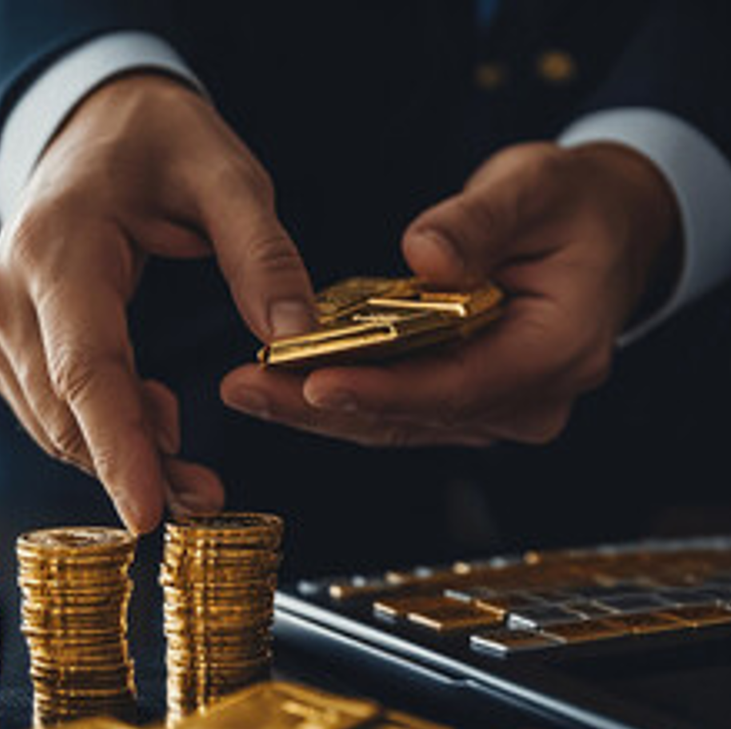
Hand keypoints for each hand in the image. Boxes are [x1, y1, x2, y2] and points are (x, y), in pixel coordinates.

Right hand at [0, 74, 317, 532]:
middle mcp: (7, 291)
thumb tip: (293, 335)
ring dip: (120, 453)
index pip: (84, 368)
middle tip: (207, 493)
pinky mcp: (3, 339)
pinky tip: (151, 417)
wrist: (89, 125)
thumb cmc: (154, 143)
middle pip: (66, 411)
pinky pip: (45, 408)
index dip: (118, 448)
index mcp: (57, 246)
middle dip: (135, 466)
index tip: (146, 514)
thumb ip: (263, 255)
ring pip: (52, 421)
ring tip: (189, 455)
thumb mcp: (226, 176)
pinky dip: (99, 430)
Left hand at [221, 142, 680, 445]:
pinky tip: (280, 381)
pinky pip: (397, 408)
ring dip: (317, 408)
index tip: (313, 382)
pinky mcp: (465, 401)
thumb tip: (425, 255)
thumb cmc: (571, 205)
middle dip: (323, 406)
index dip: (383, 389)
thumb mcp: (534, 187)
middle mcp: (530, 398)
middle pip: (414, 415)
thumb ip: (479, 221)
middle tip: (245, 389)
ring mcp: (497, 407)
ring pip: (396, 421)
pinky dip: (341, 394)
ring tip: (246, 387)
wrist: (603, 230)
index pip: (459, 384)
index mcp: (559, 348)